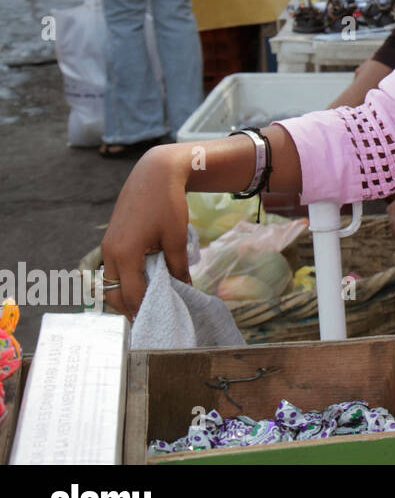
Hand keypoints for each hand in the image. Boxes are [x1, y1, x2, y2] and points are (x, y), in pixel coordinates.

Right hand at [100, 145, 192, 317]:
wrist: (154, 174)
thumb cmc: (167, 204)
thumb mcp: (176, 238)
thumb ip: (177, 266)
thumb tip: (184, 288)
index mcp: (124, 253)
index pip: (132, 294)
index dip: (145, 310)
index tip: (159, 323)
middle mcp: (110, 252)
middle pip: (113, 293)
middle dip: (129, 309)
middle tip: (149, 320)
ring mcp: (108, 245)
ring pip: (109, 281)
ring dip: (124, 295)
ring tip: (145, 305)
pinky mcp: (111, 239)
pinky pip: (112, 268)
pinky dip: (123, 279)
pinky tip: (141, 283)